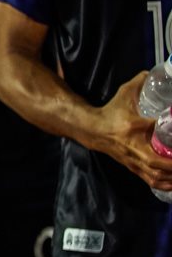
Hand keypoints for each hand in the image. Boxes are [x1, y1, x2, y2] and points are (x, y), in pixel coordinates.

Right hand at [95, 73, 171, 191]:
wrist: (91, 128)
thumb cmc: (111, 112)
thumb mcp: (124, 94)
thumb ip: (140, 83)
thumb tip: (152, 73)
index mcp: (132, 128)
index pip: (156, 132)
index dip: (169, 135)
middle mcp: (134, 148)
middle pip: (159, 163)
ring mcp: (134, 160)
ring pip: (157, 176)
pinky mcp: (133, 168)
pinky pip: (152, 181)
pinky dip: (166, 183)